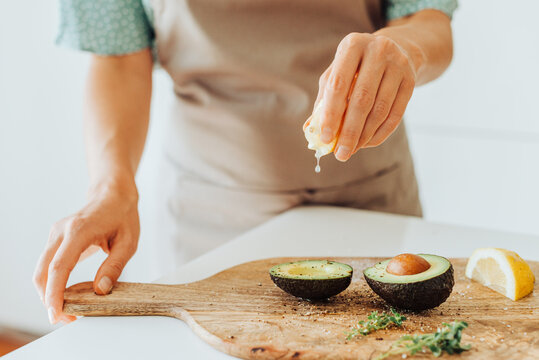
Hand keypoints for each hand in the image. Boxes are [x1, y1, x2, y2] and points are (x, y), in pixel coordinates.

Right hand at [33, 179, 138, 323]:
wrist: (113, 195)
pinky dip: (51, 282)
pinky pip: (47, 265)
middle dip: (48, 299)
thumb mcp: (129, 243)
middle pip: (43, 271)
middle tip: (64, 319)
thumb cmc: (122, 216)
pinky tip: (65, 295)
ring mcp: (56, 234)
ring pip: (41, 270)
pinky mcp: (56, 239)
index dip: (54, 293)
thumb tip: (100, 291)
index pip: (59, 266)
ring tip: (66, 310)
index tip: (56, 313)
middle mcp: (61, 231)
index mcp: (79, 230)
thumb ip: (114, 266)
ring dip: (48, 292)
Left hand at [311, 32, 421, 160]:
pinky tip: (367, 143)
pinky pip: (396, 114)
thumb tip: (311, 131)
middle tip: (340, 154)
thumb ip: (324, 99)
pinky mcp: (411, 80)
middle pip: (362, 100)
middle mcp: (378, 50)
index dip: (331, 114)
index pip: (338, 85)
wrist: (396, 47)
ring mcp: (398, 64)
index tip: (326, 138)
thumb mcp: (337, 72)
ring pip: (380, 110)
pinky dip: (380, 133)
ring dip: (364, 136)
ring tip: (351, 150)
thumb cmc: (356, 65)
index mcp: (352, 45)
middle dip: (349, 132)